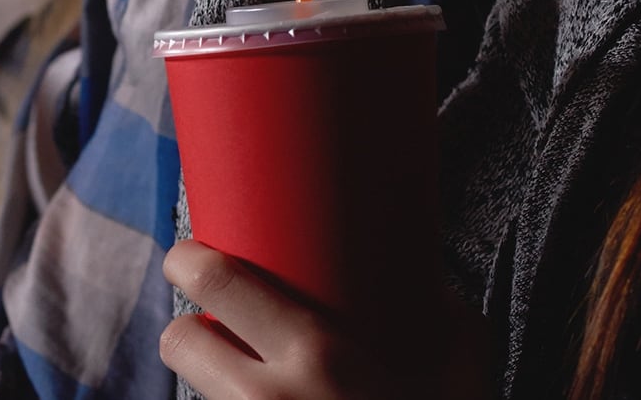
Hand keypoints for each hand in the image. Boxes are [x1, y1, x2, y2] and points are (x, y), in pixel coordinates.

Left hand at [160, 241, 493, 399]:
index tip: (190, 254)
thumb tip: (435, 288)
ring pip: (195, 394)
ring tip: (248, 383)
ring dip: (213, 383)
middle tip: (217, 327)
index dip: (190, 259)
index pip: (219, 284)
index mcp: (319, 357)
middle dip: (190, 329)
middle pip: (179, 342)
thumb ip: (447, 323)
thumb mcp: (461, 376)